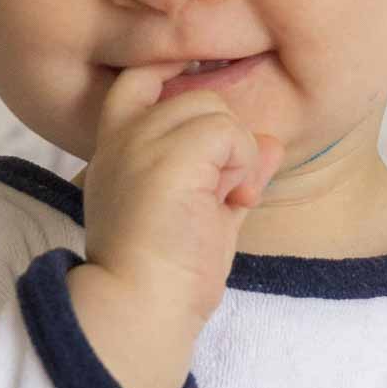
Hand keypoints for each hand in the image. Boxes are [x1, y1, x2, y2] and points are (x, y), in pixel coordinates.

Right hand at [80, 62, 285, 330]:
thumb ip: (230, 172)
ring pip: (216, 110)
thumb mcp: (204, 213)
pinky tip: (234, 202)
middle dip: (224, 140)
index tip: (212, 125)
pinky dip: (243, 165)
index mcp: (116, 151)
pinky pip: (229, 132)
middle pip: (197, 97)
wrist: (142, 309)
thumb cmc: (167, 276)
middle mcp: (121, 137)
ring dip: (236, 155)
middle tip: (224, 195)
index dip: (177, 79)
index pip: (140, 79)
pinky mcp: (169, 155)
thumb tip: (270, 142)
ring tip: (224, 201)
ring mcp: (141, 141)